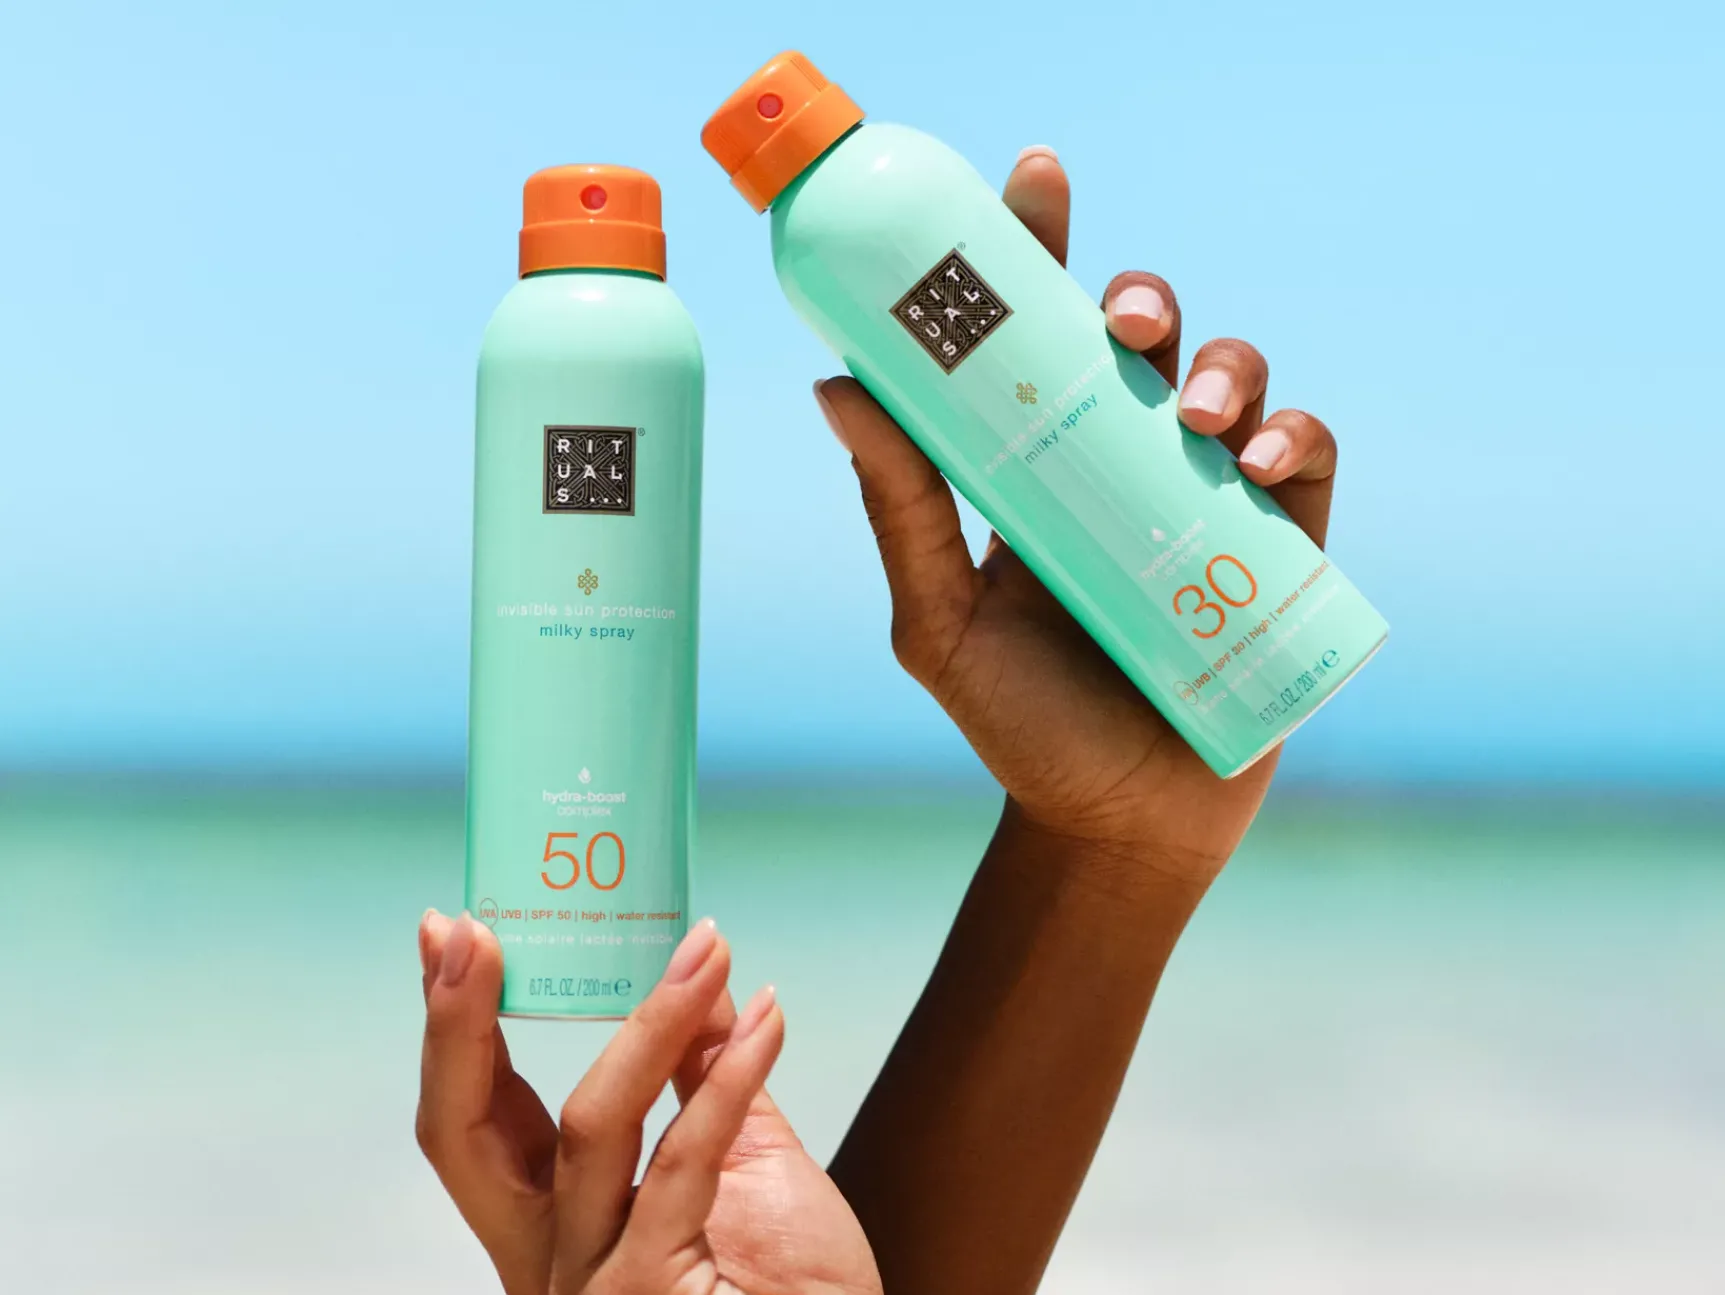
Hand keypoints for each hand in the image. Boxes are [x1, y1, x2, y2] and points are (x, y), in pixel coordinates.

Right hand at [416, 911, 880, 1294]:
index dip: (457, 1028)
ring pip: (589, 1125)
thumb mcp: (738, 1164)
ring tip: (706, 947)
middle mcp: (549, 1257)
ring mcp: (591, 1282)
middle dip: (458, 1023)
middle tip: (472, 932)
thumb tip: (695, 978)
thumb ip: (704, 1078)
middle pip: (466, 1130)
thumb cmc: (788, 1286)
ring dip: (651, 1018)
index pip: (479, 1117)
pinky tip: (764, 1016)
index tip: (452, 935)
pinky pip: (680, 1163)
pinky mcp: (648, 1293)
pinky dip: (728, 1079)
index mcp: (557, 1224)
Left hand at [813, 146, 1339, 883]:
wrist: (1113, 829)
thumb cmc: (1019, 726)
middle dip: (1142, 302)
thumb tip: (834, 385)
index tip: (1036, 177)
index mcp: (1037, 464)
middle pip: (1147, 338)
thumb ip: (900, 508)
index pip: (1037, 335)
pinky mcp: (1282, 549)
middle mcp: (1122, 463)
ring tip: (1204, 418)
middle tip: (1124, 324)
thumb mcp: (940, 621)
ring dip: (1229, 367)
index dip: (1042, 249)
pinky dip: (1300, 438)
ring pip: (1236, 378)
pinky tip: (1269, 464)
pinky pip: (1311, 456)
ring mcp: (1207, 500)